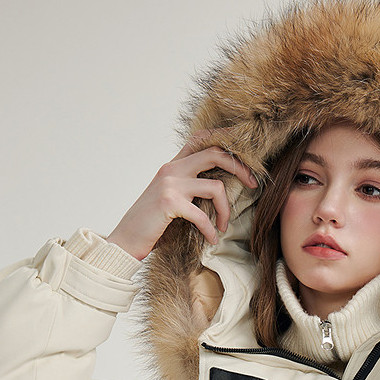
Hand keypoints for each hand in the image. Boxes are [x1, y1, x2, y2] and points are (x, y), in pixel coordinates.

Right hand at [106, 131, 258, 260]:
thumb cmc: (152, 223)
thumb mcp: (172, 198)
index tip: (245, 160)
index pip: (203, 139)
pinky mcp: (169, 203)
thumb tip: (219, 188)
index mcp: (174, 165)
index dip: (227, 142)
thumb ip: (190, 187)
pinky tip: (211, 239)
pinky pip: (203, 214)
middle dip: (241, 168)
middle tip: (253, 185)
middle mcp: (172, 169)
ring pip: (215, 187)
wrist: (125, 239)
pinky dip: (211, 230)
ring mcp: (170, 184)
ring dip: (226, 210)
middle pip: (216, 154)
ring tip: (222, 226)